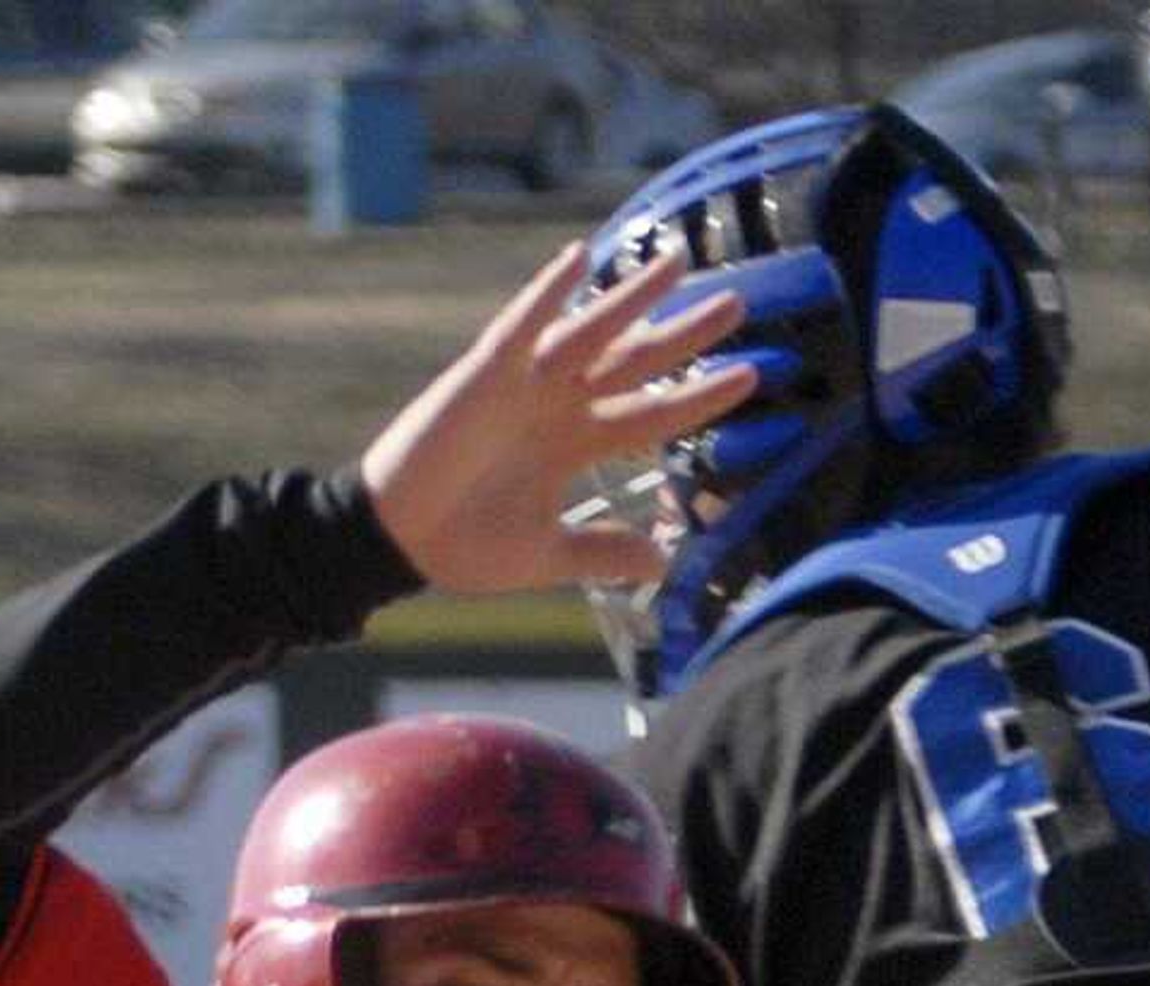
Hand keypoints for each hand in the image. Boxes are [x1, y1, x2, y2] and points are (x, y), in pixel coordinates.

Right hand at [361, 243, 753, 599]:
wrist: (400, 541)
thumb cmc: (465, 545)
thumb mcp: (549, 555)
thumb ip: (604, 551)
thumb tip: (665, 560)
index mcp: (575, 444)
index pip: (651, 414)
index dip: (699, 396)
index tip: (749, 376)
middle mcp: (557, 405)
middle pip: (634, 361)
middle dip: (683, 334)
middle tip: (734, 304)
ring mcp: (523, 385)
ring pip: (591, 330)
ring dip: (633, 296)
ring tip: (677, 262)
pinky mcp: (484, 375)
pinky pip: (522, 326)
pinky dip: (548, 294)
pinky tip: (579, 260)